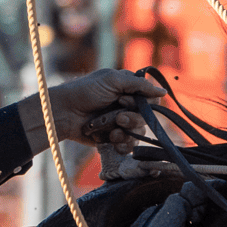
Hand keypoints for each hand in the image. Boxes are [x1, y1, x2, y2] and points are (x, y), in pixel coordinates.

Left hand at [19, 69, 165, 152]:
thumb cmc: (84, 92)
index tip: (126, 101)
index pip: (150, 98)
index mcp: (127, 89)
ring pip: (137, 132)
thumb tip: (163, 91)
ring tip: (110, 131)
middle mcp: (126, 105)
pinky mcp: (112, 137)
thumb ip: (138, 85)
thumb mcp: (111, 80)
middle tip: (118, 117)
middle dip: (131, 119)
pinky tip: (112, 141)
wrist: (63, 114)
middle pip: (145, 117)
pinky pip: (128, 145)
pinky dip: (121, 144)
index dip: (144, 103)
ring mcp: (119, 122)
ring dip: (124, 132)